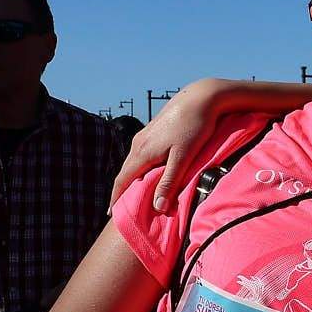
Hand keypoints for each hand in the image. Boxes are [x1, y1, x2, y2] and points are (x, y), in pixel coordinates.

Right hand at [112, 79, 229, 210]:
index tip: (111, 213)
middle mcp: (138, 143)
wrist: (200, 98)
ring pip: (133, 162)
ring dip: (132, 179)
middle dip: (122, 190)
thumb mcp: (183, 158)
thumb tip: (158, 207)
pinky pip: (141, 154)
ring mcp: (144, 136)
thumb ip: (169, 182)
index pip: (122, 180)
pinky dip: (140, 168)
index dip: (116, 198)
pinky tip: (148, 173)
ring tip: (134, 194)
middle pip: (125, 172)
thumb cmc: (194, 127)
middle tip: (121, 208)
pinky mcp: (153, 132)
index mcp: (142, 152)